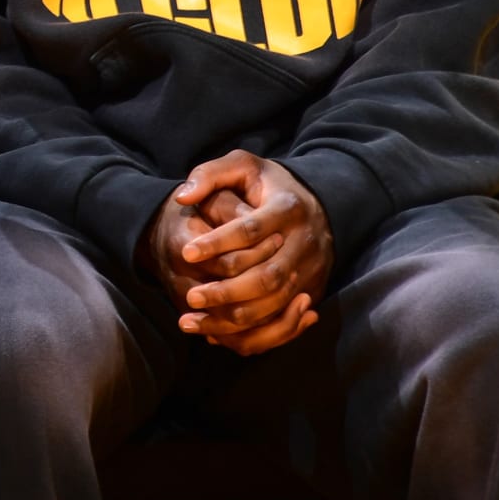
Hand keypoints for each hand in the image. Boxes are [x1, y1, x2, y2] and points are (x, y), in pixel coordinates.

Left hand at [172, 151, 334, 356]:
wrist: (316, 205)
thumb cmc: (269, 185)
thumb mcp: (244, 166)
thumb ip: (210, 175)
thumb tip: (182, 197)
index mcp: (287, 208)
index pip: (251, 230)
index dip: (217, 242)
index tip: (186, 253)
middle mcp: (304, 243)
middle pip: (266, 276)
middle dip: (226, 291)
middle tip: (190, 297)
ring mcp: (311, 270)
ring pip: (274, 303)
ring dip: (234, 317)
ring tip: (194, 320)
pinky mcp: (311, 291)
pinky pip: (282, 320)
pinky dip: (252, 331)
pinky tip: (218, 333)